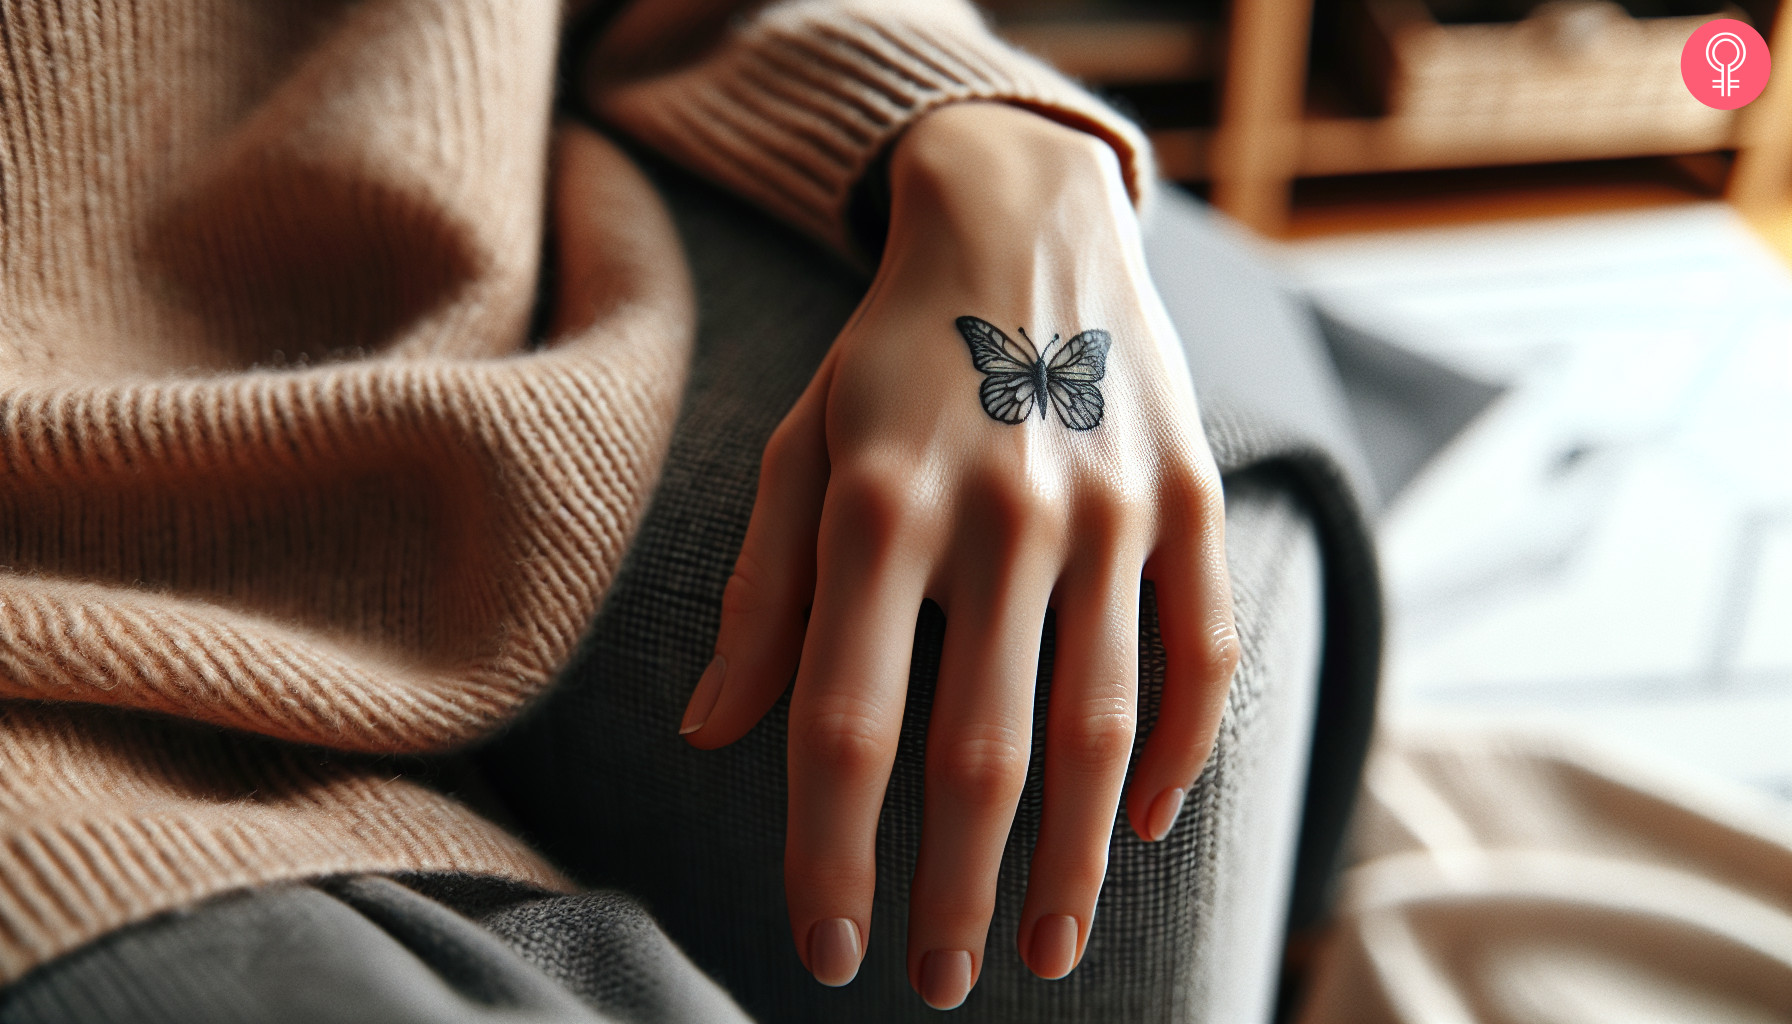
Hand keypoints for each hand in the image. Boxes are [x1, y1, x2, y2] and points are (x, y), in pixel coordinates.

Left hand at [676, 103, 1238, 1009]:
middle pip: (983, 750)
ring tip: (1047, 945)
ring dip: (1073, 857)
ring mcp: (1113, 504)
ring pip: (1102, 724)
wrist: (1022, 218)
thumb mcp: (798, 450)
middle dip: (961, 891)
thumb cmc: (889, 357)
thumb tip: (711, 738)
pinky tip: (1141, 824)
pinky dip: (1181, 752)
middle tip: (944, 979)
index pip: (847, 723)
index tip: (828, 947)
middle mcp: (1002, 512)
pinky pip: (1202, 651)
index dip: (832, 853)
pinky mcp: (1192, 493)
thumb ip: (761, 597)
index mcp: (879, 508)